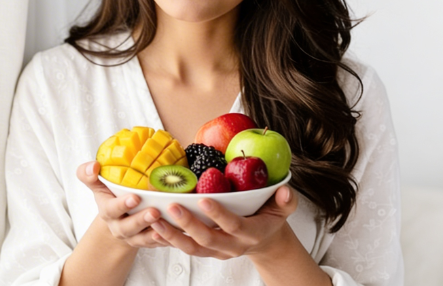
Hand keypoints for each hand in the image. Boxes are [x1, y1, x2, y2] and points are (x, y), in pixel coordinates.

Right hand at [77, 161, 169, 248]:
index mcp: (108, 211)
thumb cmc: (110, 197)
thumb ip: (89, 174)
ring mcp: (134, 236)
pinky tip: (175, 233)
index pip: (112, 209)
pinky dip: (166, 240)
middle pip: (129, 227)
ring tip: (166, 222)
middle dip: (141, 220)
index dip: (122, 205)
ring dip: (155, 231)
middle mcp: (119, 226)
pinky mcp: (147, 242)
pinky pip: (156, 244)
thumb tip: (93, 166)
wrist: (117, 220)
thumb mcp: (98, 185)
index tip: (134, 197)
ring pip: (143, 238)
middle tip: (154, 211)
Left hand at [148, 184, 296, 258]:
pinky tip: (155, 229)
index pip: (234, 225)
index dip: (219, 214)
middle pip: (208, 239)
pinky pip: (187, 249)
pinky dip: (170, 240)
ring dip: (173, 235)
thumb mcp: (284, 208)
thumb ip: (287, 200)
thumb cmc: (271, 218)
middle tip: (172, 206)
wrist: (266, 241)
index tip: (203, 198)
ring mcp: (219, 251)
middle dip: (189, 224)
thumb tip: (285, 190)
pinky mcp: (208, 251)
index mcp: (252, 233)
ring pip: (193, 248)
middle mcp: (233, 246)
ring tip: (155, 220)